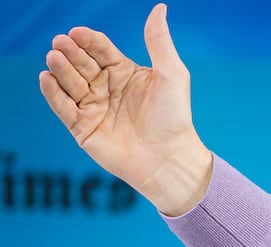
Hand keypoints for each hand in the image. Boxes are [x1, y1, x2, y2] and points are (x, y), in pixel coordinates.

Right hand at [38, 3, 211, 215]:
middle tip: (61, 43)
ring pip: (69, 83)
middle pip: (82, 63)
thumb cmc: (175, 117)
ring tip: (54, 57)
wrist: (170, 159)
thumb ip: (160, 41)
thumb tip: (160, 8)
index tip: (79, 33)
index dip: (88, 39)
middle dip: (71, 52)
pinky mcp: (83, 128)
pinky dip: (52, 93)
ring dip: (60, 69)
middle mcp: (106, 88)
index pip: (100, 48)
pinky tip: (46, 78)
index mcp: (124, 72)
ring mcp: (93, 107)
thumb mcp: (172, 75)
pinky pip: (62, 107)